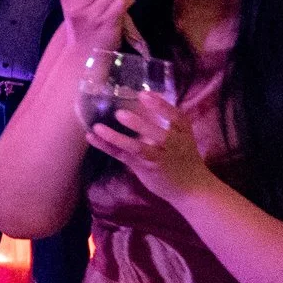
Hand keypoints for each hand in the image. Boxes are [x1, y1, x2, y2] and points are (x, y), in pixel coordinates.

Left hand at [87, 92, 216, 205]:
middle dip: (140, 125)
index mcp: (183, 134)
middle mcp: (172, 145)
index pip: (177, 118)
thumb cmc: (183, 156)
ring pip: (137, 148)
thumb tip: (147, 94)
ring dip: (117, 138)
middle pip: (158, 135)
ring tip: (98, 127)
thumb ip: (167, 120)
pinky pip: (123, 155)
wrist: (191, 188)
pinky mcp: (144, 167)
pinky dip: (106, 146)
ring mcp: (157, 158)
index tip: (144, 94)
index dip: (161, 106)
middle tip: (120, 113)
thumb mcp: (182, 136)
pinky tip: (91, 137)